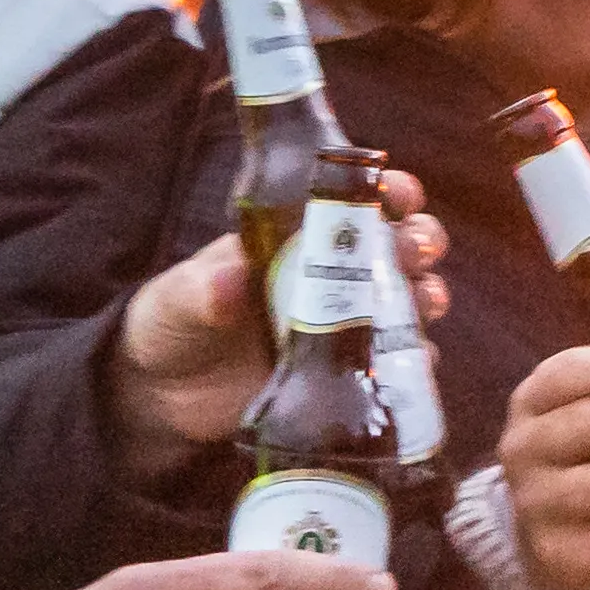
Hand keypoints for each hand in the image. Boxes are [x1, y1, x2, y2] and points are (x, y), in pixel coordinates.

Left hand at [102, 174, 455, 475]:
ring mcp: (340, 324)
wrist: (163, 399)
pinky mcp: (342, 372)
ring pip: (406, 298)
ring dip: (427, 293)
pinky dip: (415, 356)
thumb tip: (230, 281)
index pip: (350, 200)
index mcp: (291, 238)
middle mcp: (327, 275)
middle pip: (394, 245)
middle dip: (418, 240)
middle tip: (414, 252)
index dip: (386, 190)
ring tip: (425, 302)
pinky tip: (418, 357)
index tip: (399, 193)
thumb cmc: (168, 326)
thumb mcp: (175, 300)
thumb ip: (200, 289)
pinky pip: (395, 360)